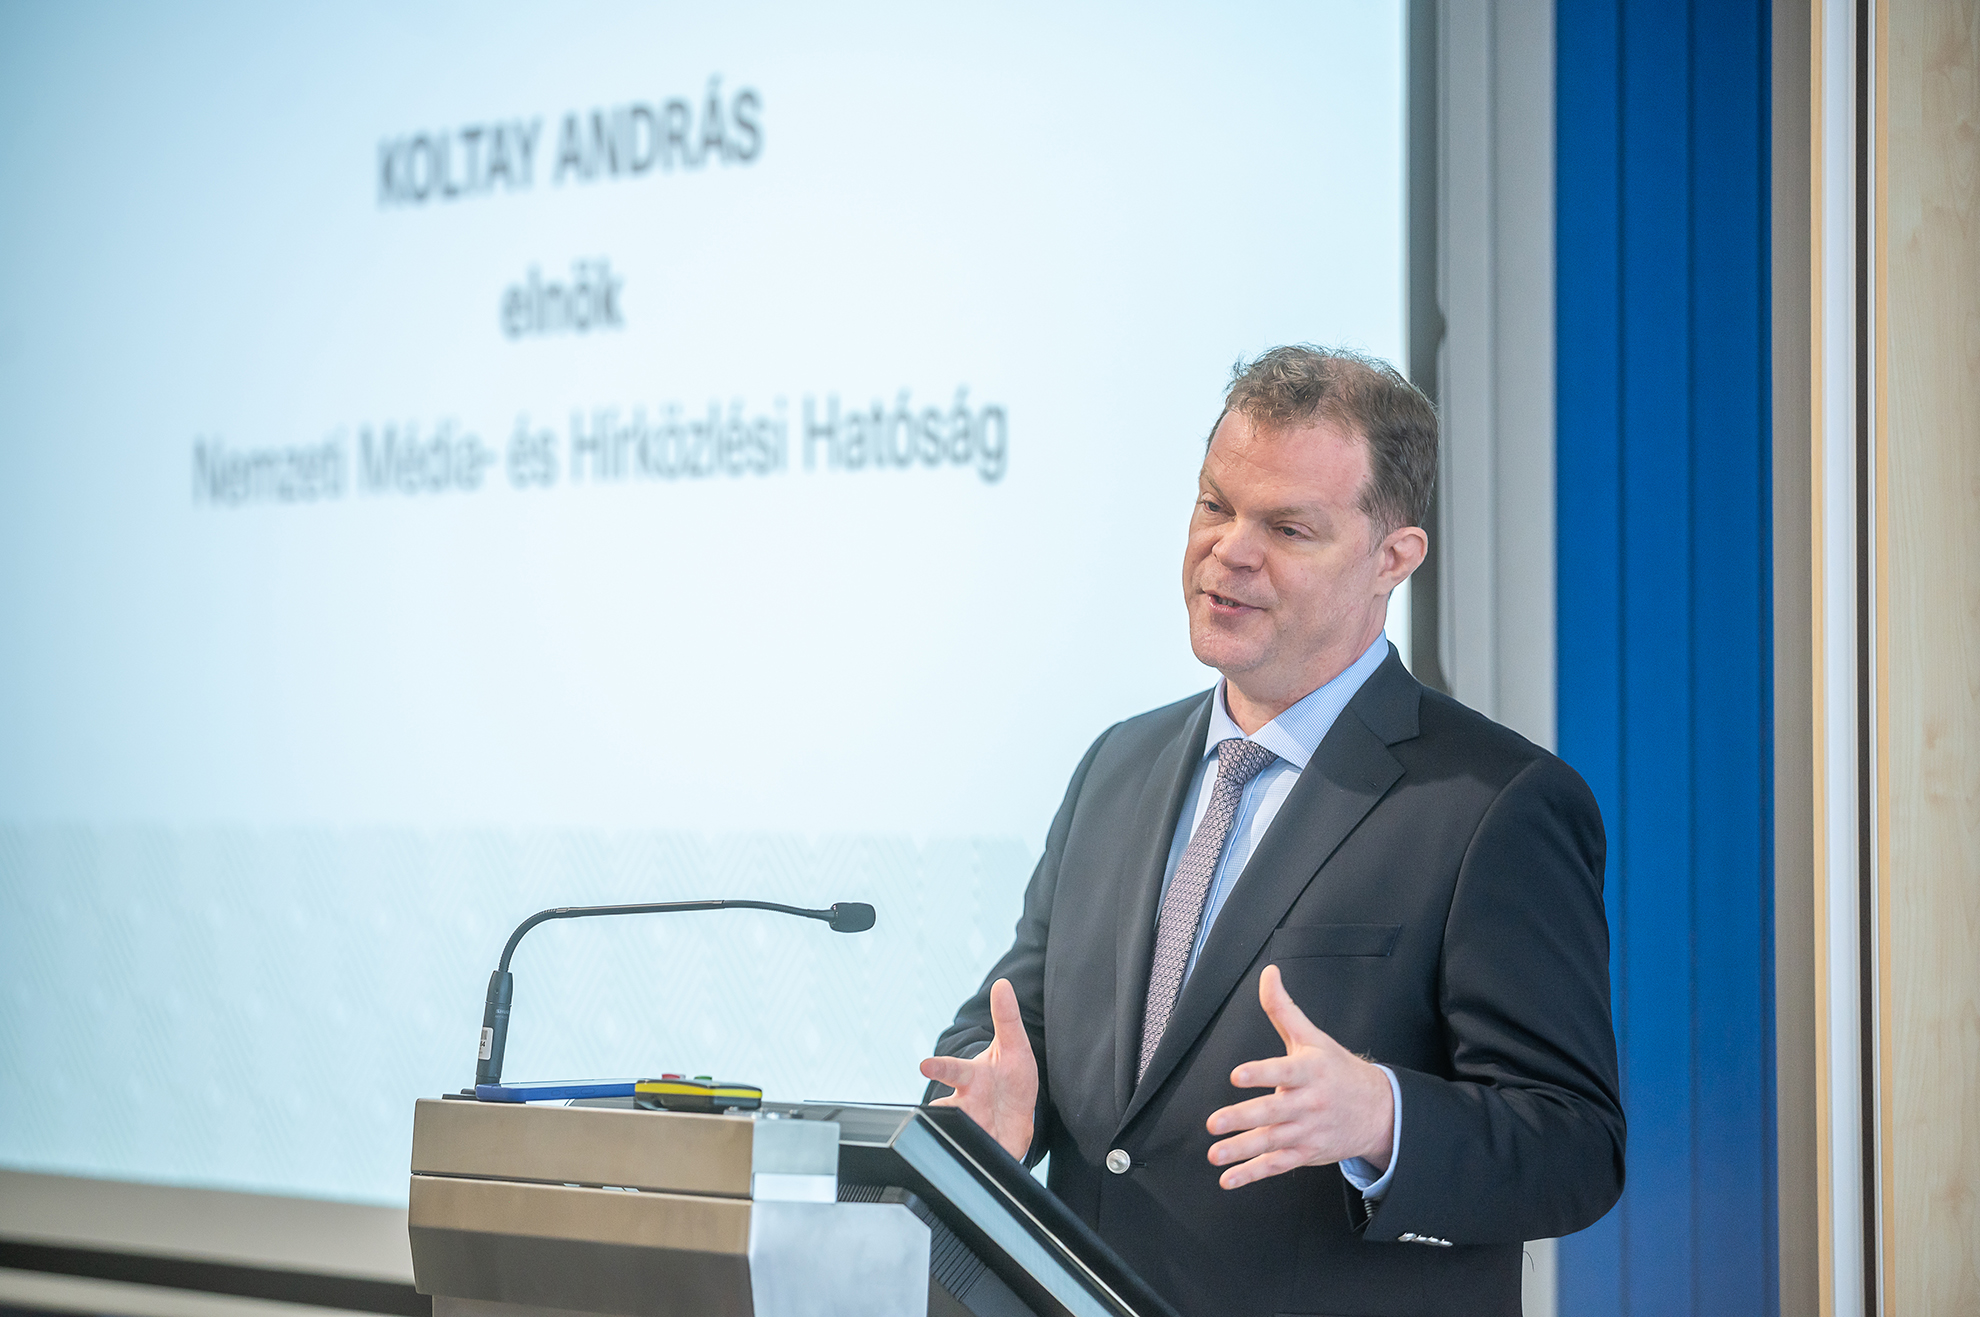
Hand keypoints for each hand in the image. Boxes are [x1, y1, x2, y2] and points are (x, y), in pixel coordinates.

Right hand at [918, 978, 1037, 1160]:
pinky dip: (979, 1161)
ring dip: (960, 1137)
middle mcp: (967, 1103)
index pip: (953, 1070)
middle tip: (934, 1112)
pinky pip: (978, 1158)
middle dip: (942, 1110)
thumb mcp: (1015, 1048)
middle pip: (948, 1108)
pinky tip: (980, 1169)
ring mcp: (975, 1128)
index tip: (925, 1065)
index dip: (939, 1067)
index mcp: (972, 1078)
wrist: (1020, 1115)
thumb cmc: (1011, 1077)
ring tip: (965, 1141)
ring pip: (958, 1134)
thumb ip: (1007, 1019)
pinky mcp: (985, 1150)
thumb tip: (1002, 984)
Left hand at [1204, 964, 1394, 1189]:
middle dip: (1243, 1118)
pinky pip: (1277, 1165)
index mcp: (1309, 1072)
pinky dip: (1252, 1173)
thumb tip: (1268, 974)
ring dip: (1241, 1150)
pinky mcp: (1305, 1153)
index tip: (1237, 1075)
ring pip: (1271, 1142)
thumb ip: (1284, 1009)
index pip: (1283, 1071)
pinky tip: (1229, 1178)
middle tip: (1215, 1122)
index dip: (1261, 1073)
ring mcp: (1306, 1131)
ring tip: (1214, 1154)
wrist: (1378, 1110)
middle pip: (1273, 1112)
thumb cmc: (1336, 1069)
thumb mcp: (1312, 1037)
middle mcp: (1307, 1103)